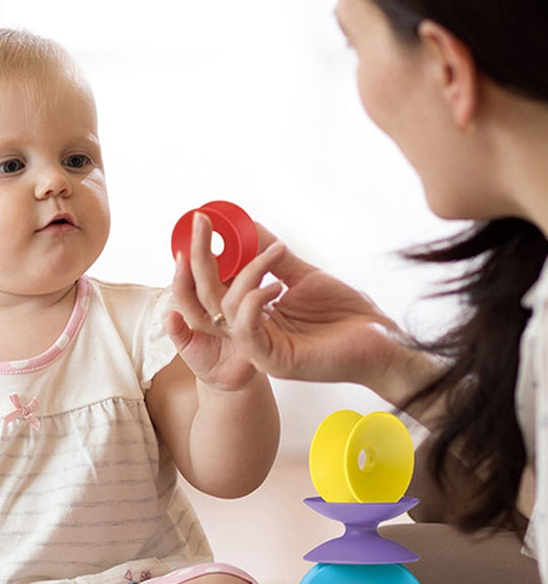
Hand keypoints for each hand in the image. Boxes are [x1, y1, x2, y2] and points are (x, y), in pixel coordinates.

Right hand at [176, 214, 408, 390]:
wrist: (381, 340)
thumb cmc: (346, 313)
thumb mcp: (303, 276)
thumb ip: (272, 257)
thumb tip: (248, 226)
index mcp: (252, 316)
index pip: (215, 286)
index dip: (203, 257)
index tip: (202, 223)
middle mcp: (251, 333)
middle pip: (208, 297)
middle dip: (201, 257)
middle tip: (201, 222)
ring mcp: (260, 349)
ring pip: (227, 309)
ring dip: (247, 274)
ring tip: (274, 255)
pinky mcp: (273, 361)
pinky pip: (247, 330)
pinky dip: (256, 302)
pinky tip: (276, 286)